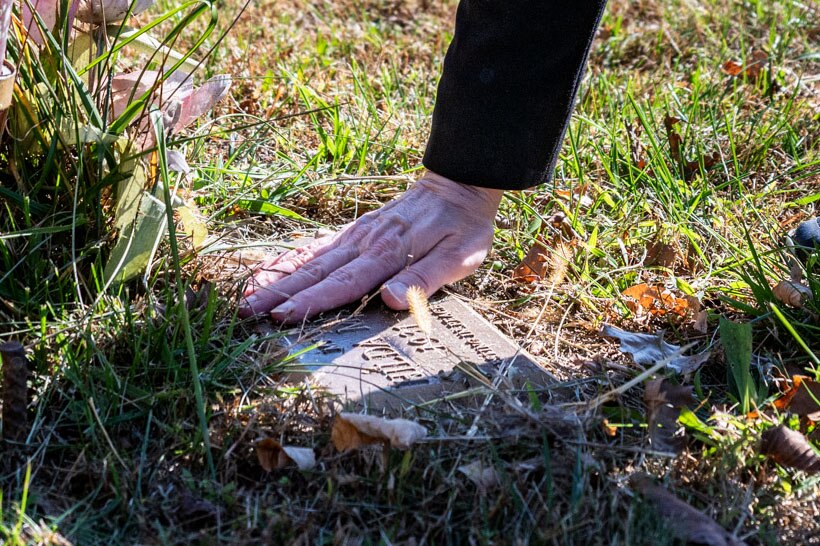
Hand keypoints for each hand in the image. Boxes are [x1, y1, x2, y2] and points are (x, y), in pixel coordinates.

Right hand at [238, 172, 503, 322]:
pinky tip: (273, 265)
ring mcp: (358, 235)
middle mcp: (366, 243)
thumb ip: (424, 279)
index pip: (343, 283)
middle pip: (317, 272)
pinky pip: (320, 244)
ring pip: (311, 257)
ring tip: (247, 291)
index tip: (280, 315)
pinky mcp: (358, 230)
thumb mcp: (459, 257)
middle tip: (246, 311)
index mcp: (388, 253)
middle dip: (280, 292)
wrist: (460, 183)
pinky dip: (294, 255)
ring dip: (279, 275)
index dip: (311, 301)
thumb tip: (390, 299)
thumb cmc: (464, 227)